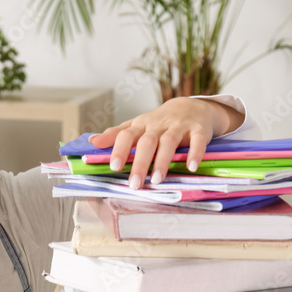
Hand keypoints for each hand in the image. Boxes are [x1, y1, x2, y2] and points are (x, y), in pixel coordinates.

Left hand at [88, 97, 242, 187]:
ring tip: (157, 180)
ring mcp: (179, 126)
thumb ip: (116, 135)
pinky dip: (194, 153)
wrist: (191, 106)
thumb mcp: (137, 126)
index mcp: (141, 126)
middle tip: (135, 184)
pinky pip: (197, 141)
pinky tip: (191, 167)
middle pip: (147, 142)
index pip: (127, 135)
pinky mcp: (198, 130)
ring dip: (163, 161)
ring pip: (169, 142)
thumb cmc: (159, 123)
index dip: (120, 150)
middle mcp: (158, 125)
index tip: (114, 167)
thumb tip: (92, 142)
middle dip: (140, 163)